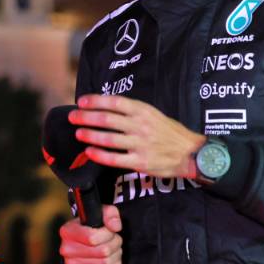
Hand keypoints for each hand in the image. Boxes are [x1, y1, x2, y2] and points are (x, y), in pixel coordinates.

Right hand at [58, 205, 122, 263]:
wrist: (83, 246)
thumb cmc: (93, 229)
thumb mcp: (101, 214)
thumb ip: (110, 214)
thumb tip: (114, 227)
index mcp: (67, 231)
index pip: (92, 237)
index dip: (108, 234)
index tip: (109, 231)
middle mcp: (65, 249)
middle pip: (103, 251)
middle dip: (115, 245)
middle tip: (114, 241)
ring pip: (106, 263)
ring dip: (115, 256)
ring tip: (112, 250)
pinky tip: (109, 260)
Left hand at [71, 94, 205, 177]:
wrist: (191, 153)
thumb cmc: (169, 132)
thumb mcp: (154, 114)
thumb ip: (132, 111)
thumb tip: (105, 106)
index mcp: (144, 111)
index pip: (115, 102)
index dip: (95, 101)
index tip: (81, 101)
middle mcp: (141, 126)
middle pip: (107, 119)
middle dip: (86, 117)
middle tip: (73, 117)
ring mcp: (140, 144)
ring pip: (109, 139)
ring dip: (90, 135)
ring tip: (78, 133)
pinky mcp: (140, 162)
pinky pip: (115, 159)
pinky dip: (100, 155)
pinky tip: (89, 151)